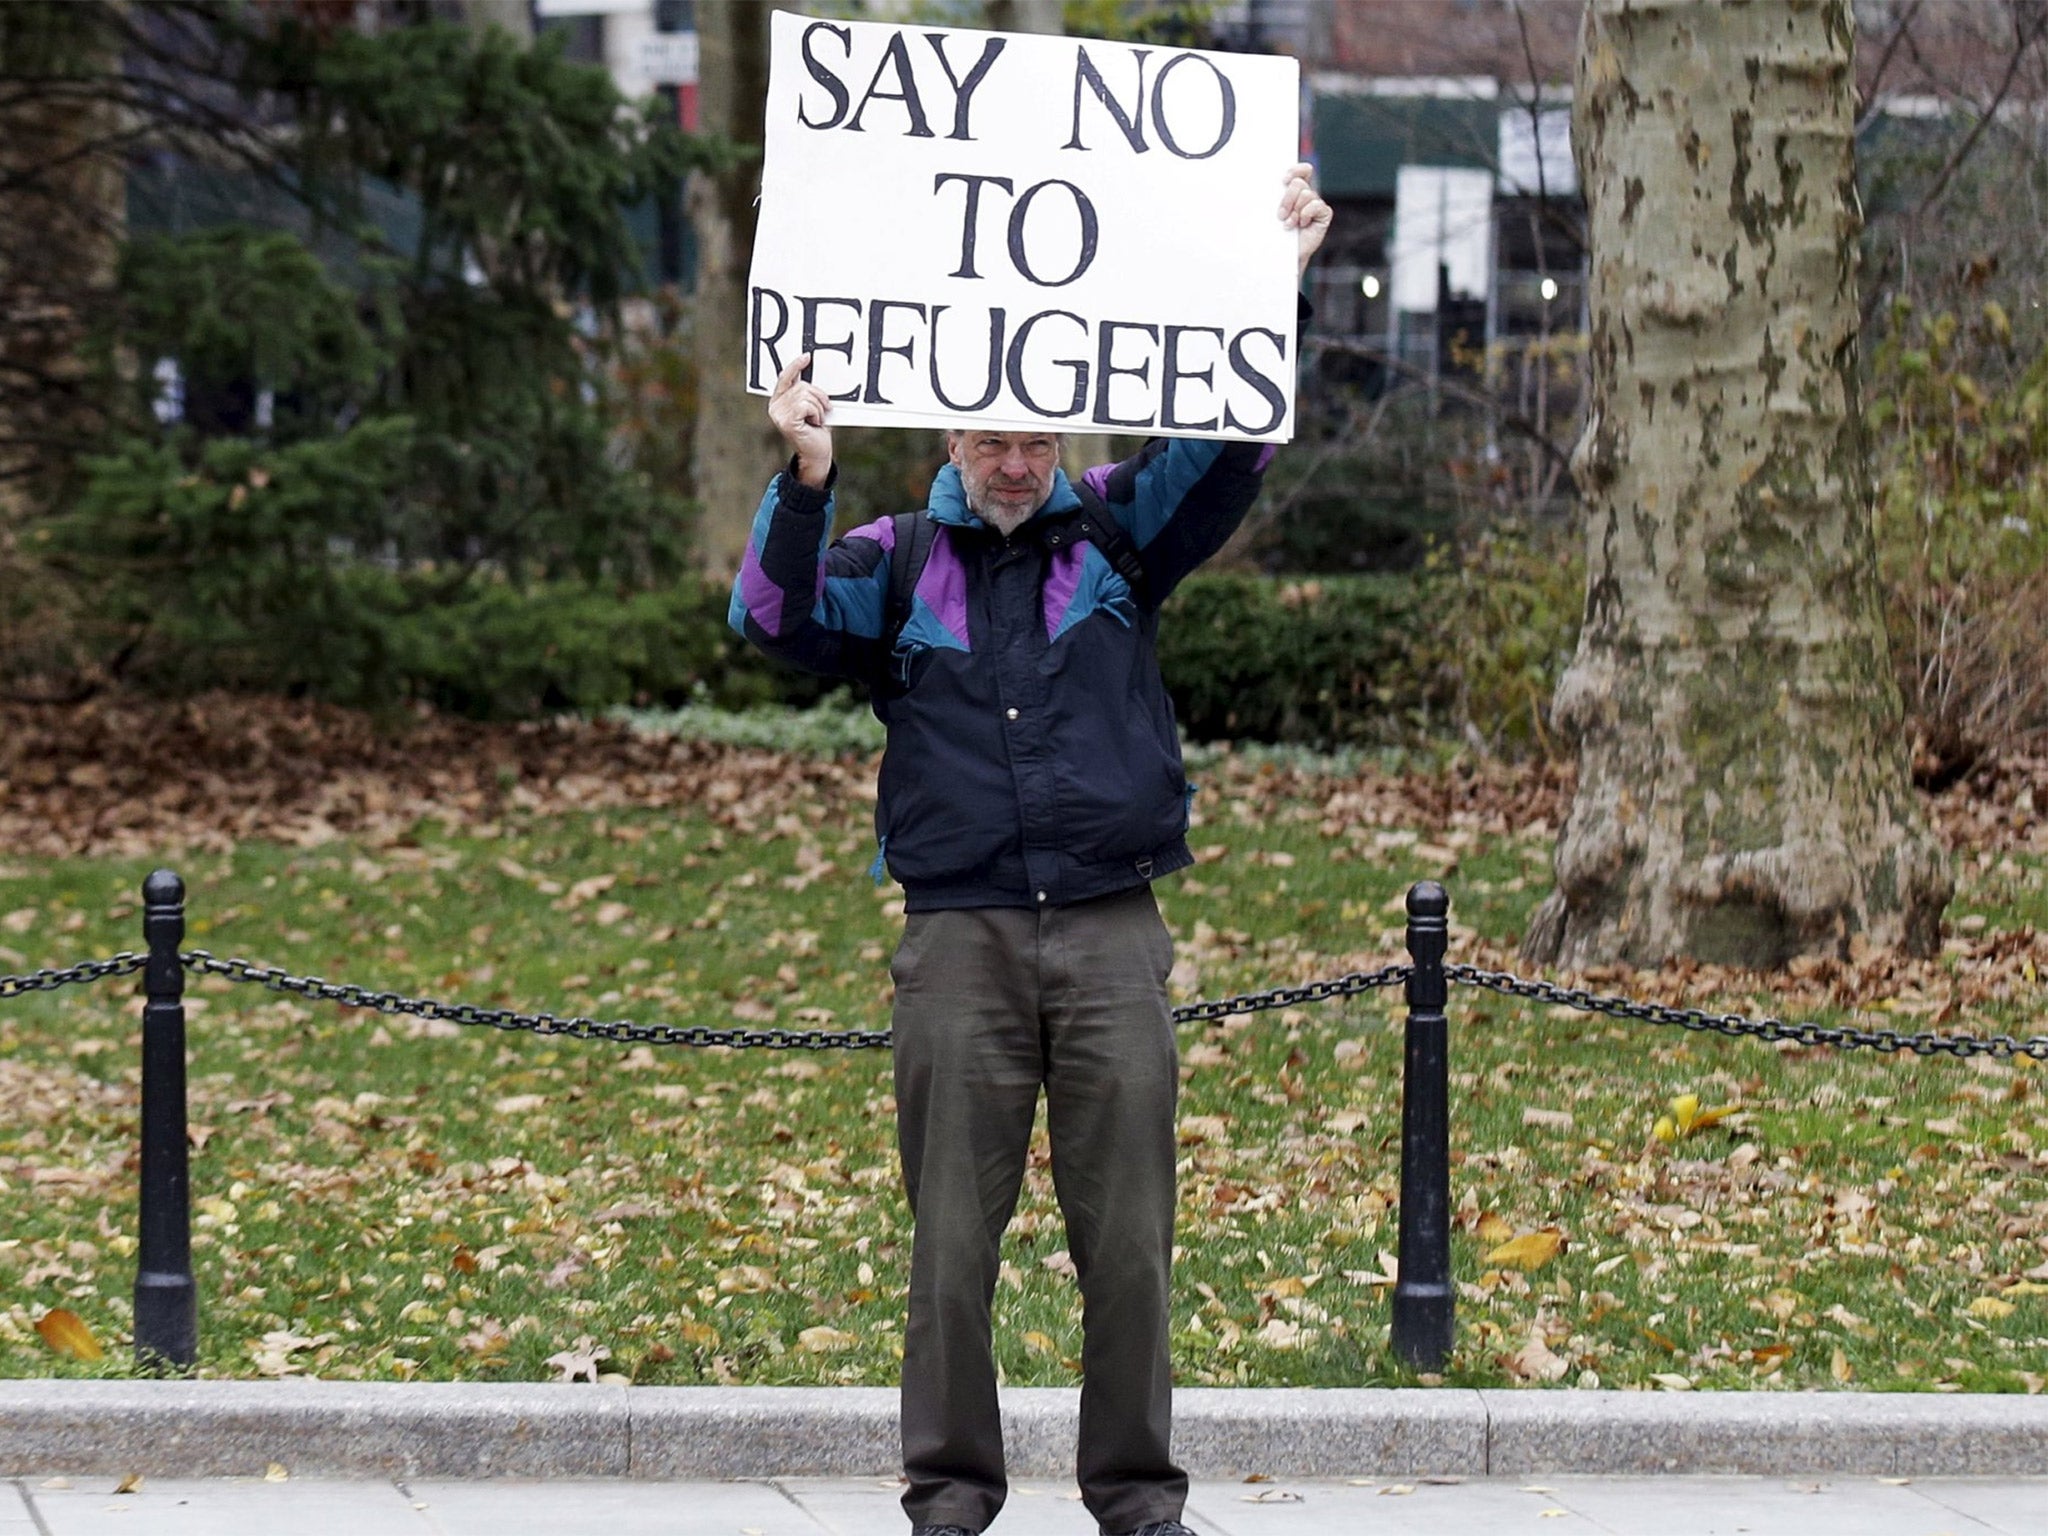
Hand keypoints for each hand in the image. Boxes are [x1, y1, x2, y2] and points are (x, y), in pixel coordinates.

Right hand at [768, 353, 832, 489]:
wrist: (817, 453)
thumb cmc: (815, 430)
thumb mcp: (810, 407)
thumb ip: (805, 393)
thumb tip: (810, 373)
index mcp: (778, 401)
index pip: (785, 377)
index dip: (795, 366)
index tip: (807, 357)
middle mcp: (775, 407)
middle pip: (802, 386)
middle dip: (818, 396)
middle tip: (822, 411)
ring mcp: (779, 415)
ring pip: (806, 395)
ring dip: (819, 407)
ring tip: (817, 420)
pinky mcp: (787, 422)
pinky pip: (807, 405)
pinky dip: (817, 413)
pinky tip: (815, 423)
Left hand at [1280, 163, 1332, 279]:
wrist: (1284, 255)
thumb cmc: (1275, 234)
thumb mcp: (1270, 214)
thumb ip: (1273, 199)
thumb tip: (1261, 184)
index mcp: (1295, 191)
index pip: (1302, 170)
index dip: (1295, 170)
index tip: (1283, 180)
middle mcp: (1307, 195)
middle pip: (1299, 183)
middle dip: (1287, 199)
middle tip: (1280, 215)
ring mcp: (1316, 204)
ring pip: (1306, 194)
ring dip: (1294, 211)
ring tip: (1289, 224)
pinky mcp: (1324, 214)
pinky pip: (1316, 205)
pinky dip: (1306, 214)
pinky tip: (1302, 225)